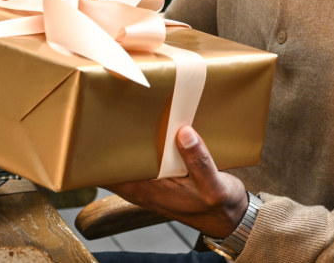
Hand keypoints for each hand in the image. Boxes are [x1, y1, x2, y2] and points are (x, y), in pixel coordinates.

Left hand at [106, 126, 249, 237]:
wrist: (229, 218)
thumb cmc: (220, 205)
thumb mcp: (214, 185)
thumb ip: (199, 161)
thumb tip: (184, 133)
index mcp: (150, 191)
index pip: (112, 174)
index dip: (104, 155)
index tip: (105, 131)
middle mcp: (145, 188)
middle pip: (117, 165)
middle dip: (115, 143)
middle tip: (118, 115)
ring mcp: (152, 184)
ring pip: (131, 162)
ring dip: (132, 144)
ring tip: (134, 118)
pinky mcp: (163, 180)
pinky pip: (146, 161)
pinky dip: (147, 148)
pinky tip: (157, 132)